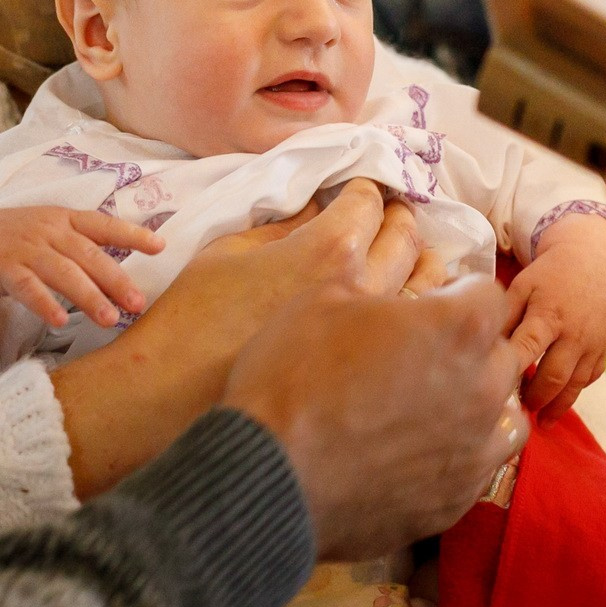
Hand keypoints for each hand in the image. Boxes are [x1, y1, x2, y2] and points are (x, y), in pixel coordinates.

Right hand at [0, 205, 163, 330]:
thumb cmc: (24, 241)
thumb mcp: (55, 233)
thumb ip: (87, 246)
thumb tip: (129, 272)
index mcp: (66, 220)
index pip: (104, 224)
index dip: (132, 233)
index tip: (160, 246)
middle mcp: (49, 231)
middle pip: (88, 255)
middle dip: (115, 279)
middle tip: (138, 303)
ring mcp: (26, 248)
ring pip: (62, 272)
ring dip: (88, 296)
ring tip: (109, 319)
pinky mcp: (3, 268)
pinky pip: (27, 287)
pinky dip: (45, 303)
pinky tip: (61, 321)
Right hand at [52, 179, 431, 497]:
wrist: (172, 415)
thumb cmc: (190, 327)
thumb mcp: (228, 252)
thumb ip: (286, 227)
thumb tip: (320, 212)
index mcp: (331, 250)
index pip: (370, 200)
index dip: (365, 192)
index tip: (362, 195)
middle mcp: (372, 293)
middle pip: (409, 241)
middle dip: (400, 223)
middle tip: (392, 222)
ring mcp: (387, 349)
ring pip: (433, 297)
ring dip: (428, 275)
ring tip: (413, 271)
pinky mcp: (386, 391)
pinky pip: (428, 351)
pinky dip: (431, 334)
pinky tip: (418, 337)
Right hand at [222, 276, 528, 560]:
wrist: (267, 476)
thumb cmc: (292, 375)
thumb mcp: (323, 298)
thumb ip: (377, 286)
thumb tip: (389, 290)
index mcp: (459, 328)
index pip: (489, 295)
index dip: (457, 294)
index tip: (430, 303)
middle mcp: (483, 388)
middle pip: (504, 355)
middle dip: (474, 348)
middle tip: (425, 354)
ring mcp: (475, 450)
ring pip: (507, 415)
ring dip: (482, 403)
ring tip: (438, 405)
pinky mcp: (457, 500)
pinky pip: (480, 467)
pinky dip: (462, 454)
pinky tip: (423, 453)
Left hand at [505, 213, 605, 420]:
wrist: (594, 258)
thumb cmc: (550, 273)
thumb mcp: (522, 285)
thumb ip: (505, 315)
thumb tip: (484, 343)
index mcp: (549, 314)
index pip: (529, 348)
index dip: (512, 370)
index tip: (494, 386)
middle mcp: (574, 333)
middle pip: (555, 376)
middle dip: (536, 398)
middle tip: (518, 409)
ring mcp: (593, 343)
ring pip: (576, 384)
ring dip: (557, 405)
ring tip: (540, 420)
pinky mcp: (604, 347)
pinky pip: (591, 377)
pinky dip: (575, 392)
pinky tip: (560, 401)